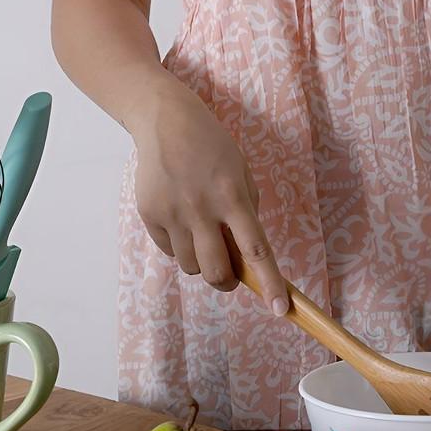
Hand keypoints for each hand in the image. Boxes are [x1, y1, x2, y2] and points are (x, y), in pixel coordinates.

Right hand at [126, 79, 289, 315]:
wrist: (165, 120)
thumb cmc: (213, 146)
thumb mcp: (241, 172)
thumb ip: (245, 212)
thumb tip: (245, 256)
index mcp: (233, 196)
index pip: (256, 250)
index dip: (270, 284)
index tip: (281, 310)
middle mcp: (202, 208)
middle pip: (217, 272)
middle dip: (228, 281)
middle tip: (231, 273)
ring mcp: (172, 213)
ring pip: (192, 267)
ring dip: (203, 262)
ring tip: (203, 233)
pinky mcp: (149, 214)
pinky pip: (169, 251)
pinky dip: (180, 247)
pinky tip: (182, 219)